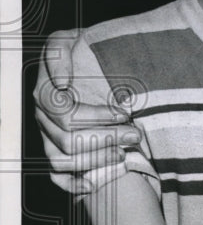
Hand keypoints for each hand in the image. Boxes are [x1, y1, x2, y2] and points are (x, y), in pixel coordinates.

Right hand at [34, 30, 137, 184]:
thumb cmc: (80, 48)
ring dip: (96, 160)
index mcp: (46, 95)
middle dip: (106, 138)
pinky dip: (75, 183)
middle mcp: (44, 119)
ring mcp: (48, 138)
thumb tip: (63, 84)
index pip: (67, 114)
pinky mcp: (55, 151)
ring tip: (126, 154)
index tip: (125, 113)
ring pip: (64, 160)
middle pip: (70, 139)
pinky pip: (57, 176)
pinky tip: (96, 183)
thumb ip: (59, 55)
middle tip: (136, 135)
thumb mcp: (66, 40)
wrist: (83, 57)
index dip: (96, 117)